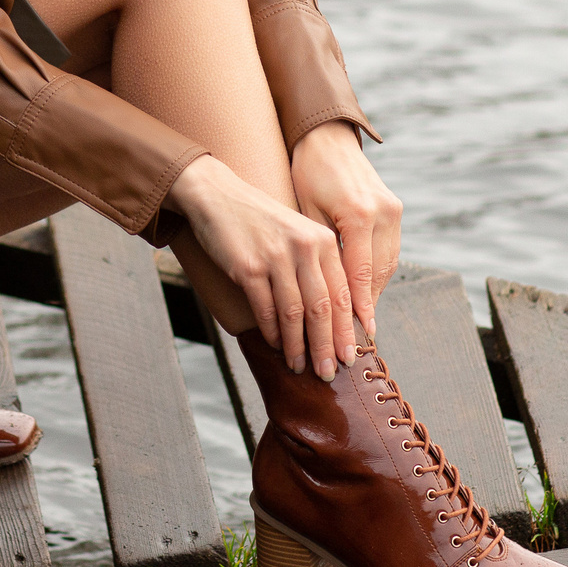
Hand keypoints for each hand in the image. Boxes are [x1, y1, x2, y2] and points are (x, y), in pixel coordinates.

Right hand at [167, 155, 357, 377]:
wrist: (217, 195)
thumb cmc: (259, 220)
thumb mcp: (297, 233)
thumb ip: (316, 265)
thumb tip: (331, 316)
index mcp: (322, 240)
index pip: (342, 294)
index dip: (347, 329)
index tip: (350, 355)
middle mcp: (304, 247)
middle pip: (323, 308)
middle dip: (327, 345)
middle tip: (329, 372)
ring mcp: (276, 257)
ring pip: (295, 313)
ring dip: (298, 345)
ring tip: (299, 366)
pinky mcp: (249, 267)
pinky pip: (266, 309)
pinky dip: (272, 332)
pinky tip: (276, 345)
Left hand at [291, 120, 400, 338]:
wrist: (328, 139)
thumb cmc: (308, 174)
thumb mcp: (306, 213)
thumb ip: (319, 252)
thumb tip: (319, 295)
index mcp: (358, 214)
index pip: (359, 273)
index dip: (357, 306)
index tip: (356, 334)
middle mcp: (382, 213)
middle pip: (378, 273)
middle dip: (368, 307)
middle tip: (357, 337)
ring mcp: (392, 210)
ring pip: (388, 264)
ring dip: (374, 292)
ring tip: (361, 321)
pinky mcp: (395, 209)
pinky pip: (389, 250)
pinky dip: (378, 273)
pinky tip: (366, 291)